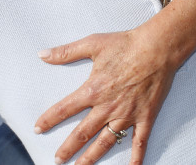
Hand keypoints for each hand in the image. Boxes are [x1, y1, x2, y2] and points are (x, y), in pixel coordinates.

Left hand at [35, 29, 177, 164]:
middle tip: (58, 159)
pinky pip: (139, 142)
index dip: (49, 120)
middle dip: (68, 148)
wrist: (157, 47)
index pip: (64, 109)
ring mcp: (126, 115)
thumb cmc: (126, 44)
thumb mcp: (93, 43)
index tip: (38, 128)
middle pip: (82, 133)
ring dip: (91, 157)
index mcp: (93, 90)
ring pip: (105, 142)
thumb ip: (66, 52)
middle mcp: (107, 107)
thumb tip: (43, 54)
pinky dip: (135, 158)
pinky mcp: (145, 117)